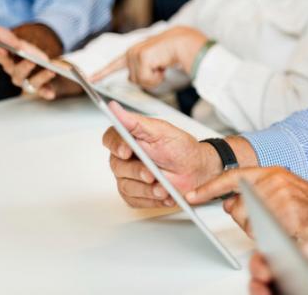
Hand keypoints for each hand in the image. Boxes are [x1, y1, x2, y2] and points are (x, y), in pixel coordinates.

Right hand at [0, 25, 78, 99]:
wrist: (49, 57)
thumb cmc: (32, 49)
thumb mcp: (23, 41)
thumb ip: (11, 38)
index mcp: (10, 62)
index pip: (4, 59)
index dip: (3, 54)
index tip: (3, 48)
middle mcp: (18, 74)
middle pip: (18, 72)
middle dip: (25, 66)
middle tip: (33, 60)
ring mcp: (30, 82)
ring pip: (32, 82)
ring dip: (41, 77)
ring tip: (51, 70)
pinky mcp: (42, 87)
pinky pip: (44, 92)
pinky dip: (47, 93)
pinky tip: (52, 94)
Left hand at [91, 26, 207, 88]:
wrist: (184, 42)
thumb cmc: (173, 51)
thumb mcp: (153, 60)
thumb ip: (141, 68)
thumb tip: (131, 78)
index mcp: (133, 52)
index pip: (114, 64)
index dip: (102, 73)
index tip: (90, 79)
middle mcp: (131, 52)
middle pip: (134, 80)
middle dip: (149, 79)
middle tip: (160, 68)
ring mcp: (135, 54)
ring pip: (140, 81)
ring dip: (154, 78)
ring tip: (162, 65)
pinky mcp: (141, 57)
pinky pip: (146, 79)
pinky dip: (157, 77)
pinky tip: (163, 66)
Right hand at [102, 101, 220, 206]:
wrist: (197, 169)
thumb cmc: (181, 148)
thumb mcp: (162, 131)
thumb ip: (136, 122)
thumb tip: (114, 107)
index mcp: (130, 138)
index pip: (111, 138)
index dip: (116, 145)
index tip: (127, 151)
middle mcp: (125, 158)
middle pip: (117, 166)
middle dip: (138, 171)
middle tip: (153, 174)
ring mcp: (128, 177)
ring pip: (126, 186)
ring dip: (147, 188)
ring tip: (164, 187)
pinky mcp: (134, 194)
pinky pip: (134, 200)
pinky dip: (151, 199)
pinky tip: (164, 195)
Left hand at [187, 166, 307, 241]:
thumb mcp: (287, 193)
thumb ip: (259, 193)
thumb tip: (231, 202)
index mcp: (274, 173)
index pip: (233, 177)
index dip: (209, 187)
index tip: (191, 194)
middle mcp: (276, 181)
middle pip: (236, 207)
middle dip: (246, 220)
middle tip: (273, 222)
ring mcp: (281, 197)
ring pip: (248, 224)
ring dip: (261, 232)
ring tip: (286, 227)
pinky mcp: (288, 215)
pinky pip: (264, 234)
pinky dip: (274, 238)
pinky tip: (290, 232)